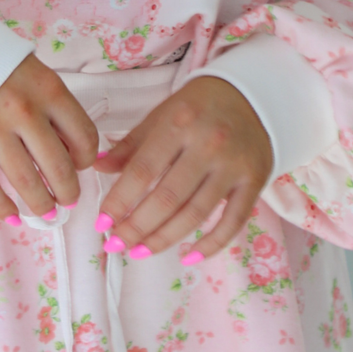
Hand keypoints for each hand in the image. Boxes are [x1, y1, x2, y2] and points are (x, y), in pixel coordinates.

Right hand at [0, 54, 100, 223]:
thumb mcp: (31, 71)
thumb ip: (51, 105)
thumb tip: (72, 148)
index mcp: (48, 88)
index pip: (84, 135)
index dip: (87, 158)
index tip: (81, 165)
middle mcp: (24, 109)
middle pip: (59, 166)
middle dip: (68, 192)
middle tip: (68, 200)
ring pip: (26, 180)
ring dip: (41, 204)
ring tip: (46, 213)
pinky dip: (1, 207)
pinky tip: (11, 216)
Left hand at [94, 76, 272, 261]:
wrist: (255, 95)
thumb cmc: (199, 107)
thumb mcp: (162, 115)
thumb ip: (131, 145)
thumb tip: (97, 168)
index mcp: (179, 123)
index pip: (143, 171)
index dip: (119, 201)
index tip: (101, 223)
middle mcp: (208, 144)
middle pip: (167, 198)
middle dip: (137, 227)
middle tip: (116, 244)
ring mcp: (234, 165)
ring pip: (195, 214)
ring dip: (164, 239)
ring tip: (139, 252)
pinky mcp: (255, 181)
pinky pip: (233, 221)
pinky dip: (211, 244)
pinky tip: (188, 256)